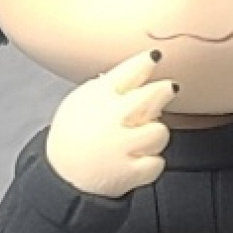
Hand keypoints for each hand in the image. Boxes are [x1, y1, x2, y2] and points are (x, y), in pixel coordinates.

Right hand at [46, 48, 179, 197]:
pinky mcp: (127, 172)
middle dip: (164, 90)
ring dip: (155, 135)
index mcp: (97, 98)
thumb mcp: (81, 102)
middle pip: (150, 96)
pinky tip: (138, 160)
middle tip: (169, 89)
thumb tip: (143, 66)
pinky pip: (157, 163)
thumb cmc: (76, 135)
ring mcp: (119, 146)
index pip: (128, 71)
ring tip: (142, 138)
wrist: (62, 176)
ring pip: (159, 132)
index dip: (145, 62)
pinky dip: (151, 164)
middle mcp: (109, 119)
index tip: (155, 56)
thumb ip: (108, 86)